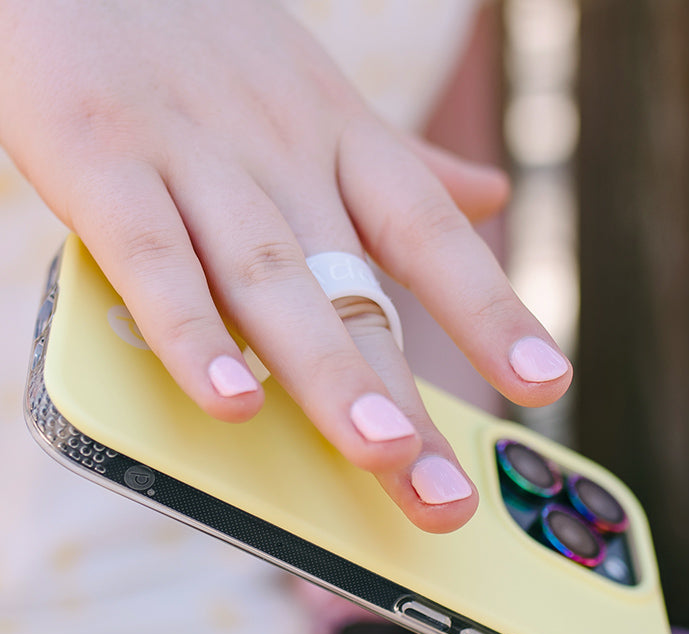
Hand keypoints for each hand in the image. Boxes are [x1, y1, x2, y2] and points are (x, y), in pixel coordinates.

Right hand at [1, 0, 571, 531]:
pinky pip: (154, 261)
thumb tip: (492, 196)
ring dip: (329, 373)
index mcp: (336, 137)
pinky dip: (191, 334)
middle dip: (406, 393)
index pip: (430, 233)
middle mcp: (279, 153)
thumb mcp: (320, 94)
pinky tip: (232, 402)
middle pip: (356, 289)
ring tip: (382, 453)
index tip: (544, 384)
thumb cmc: (205, 41)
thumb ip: (402, 165)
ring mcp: (192, 158)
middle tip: (448, 491)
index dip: (490, 310)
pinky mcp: (102, 162)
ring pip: (273, 282)